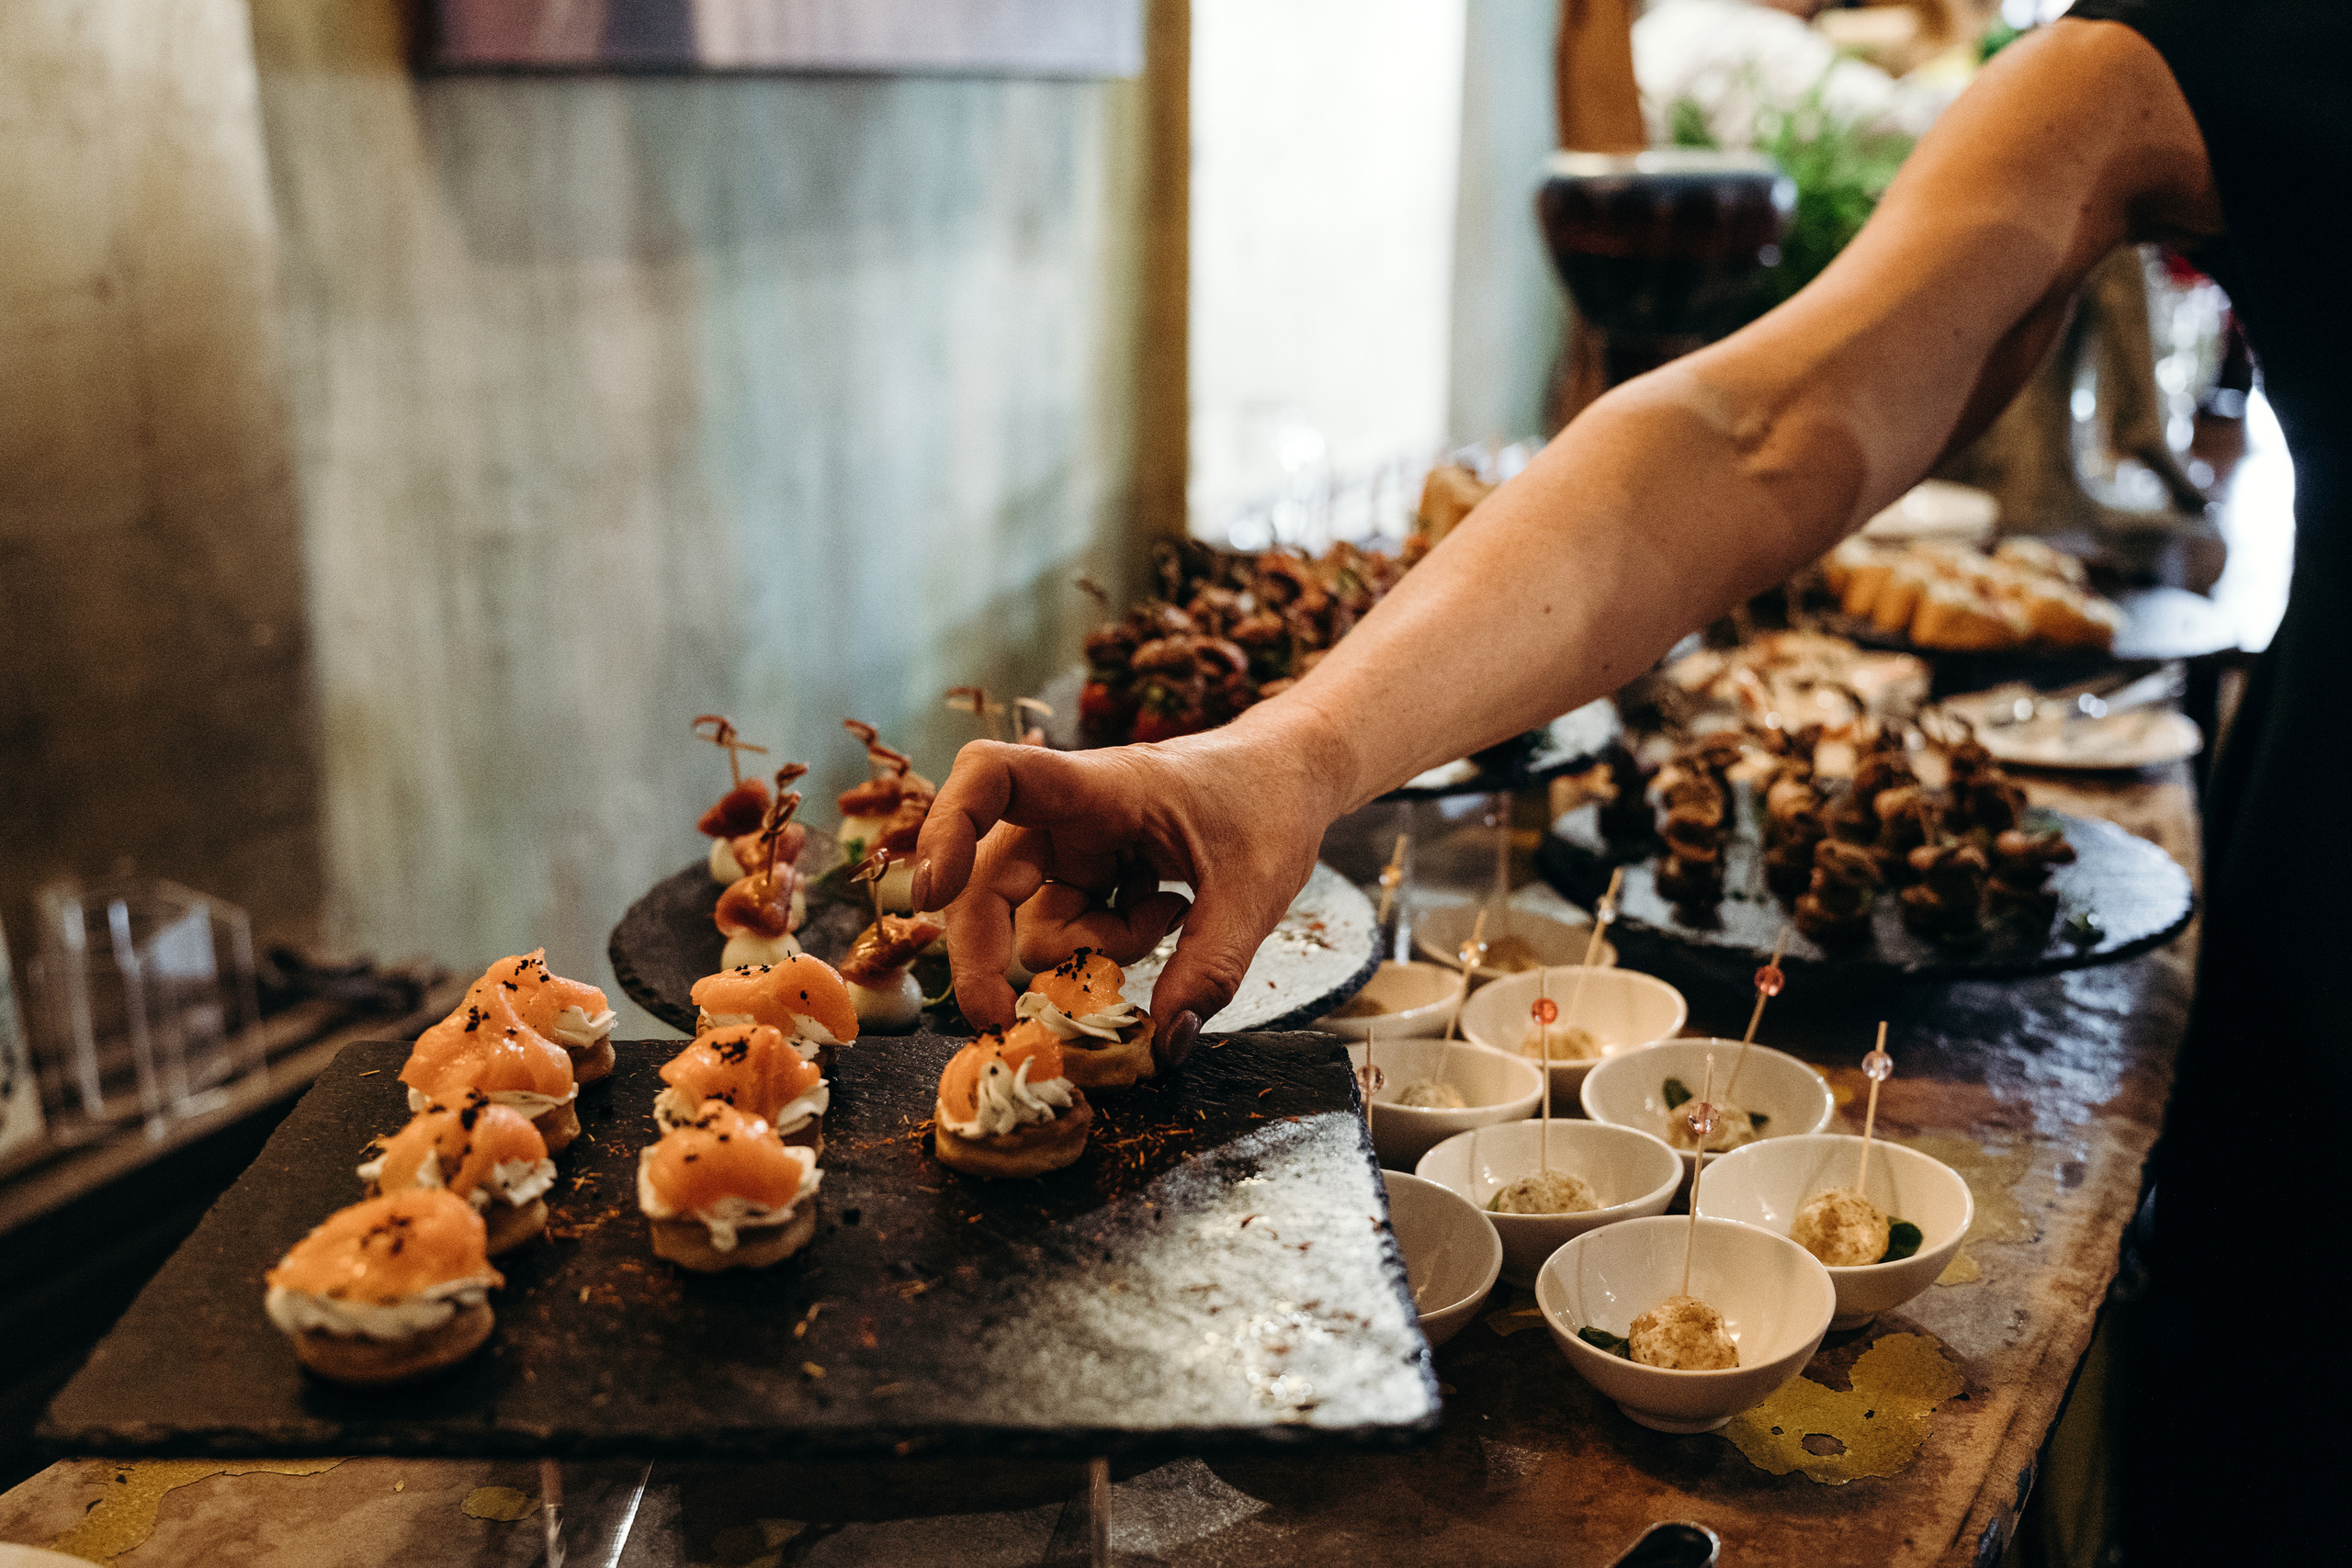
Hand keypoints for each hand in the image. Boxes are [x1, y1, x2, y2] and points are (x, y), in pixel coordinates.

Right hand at [911, 714, 1351, 1068]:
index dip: (946, 826)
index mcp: (1100, 788)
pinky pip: (1071, 926)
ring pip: (1034, 918)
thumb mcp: (1255, 891)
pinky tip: (1168, 915)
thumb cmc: (1270, 804)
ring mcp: (1076, 845)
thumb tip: (1164, 1043)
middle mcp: (1069, 812)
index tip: (931, 893)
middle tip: (998, 1019)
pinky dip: (1107, 944)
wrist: (1292, 773)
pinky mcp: (1091, 872)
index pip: (993, 776)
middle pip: (987, 878)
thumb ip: (1211, 968)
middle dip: (987, 951)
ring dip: (1086, 949)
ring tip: (1169, 920)